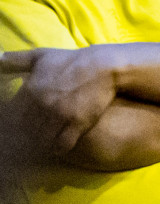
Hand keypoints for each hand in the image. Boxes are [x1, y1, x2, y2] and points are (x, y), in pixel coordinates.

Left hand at [0, 47, 116, 155]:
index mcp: (30, 91)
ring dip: (42, 143)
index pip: (12, 117)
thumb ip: (15, 60)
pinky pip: (61, 145)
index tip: (22, 124)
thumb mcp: (41, 56)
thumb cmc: (71, 60)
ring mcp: (60, 115)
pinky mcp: (77, 124)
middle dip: (29, 134)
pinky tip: (59, 145)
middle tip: (36, 134)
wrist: (104, 66)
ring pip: (41, 140)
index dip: (15, 123)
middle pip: (26, 131)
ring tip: (46, 141)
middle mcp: (42, 105)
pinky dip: (58, 148)